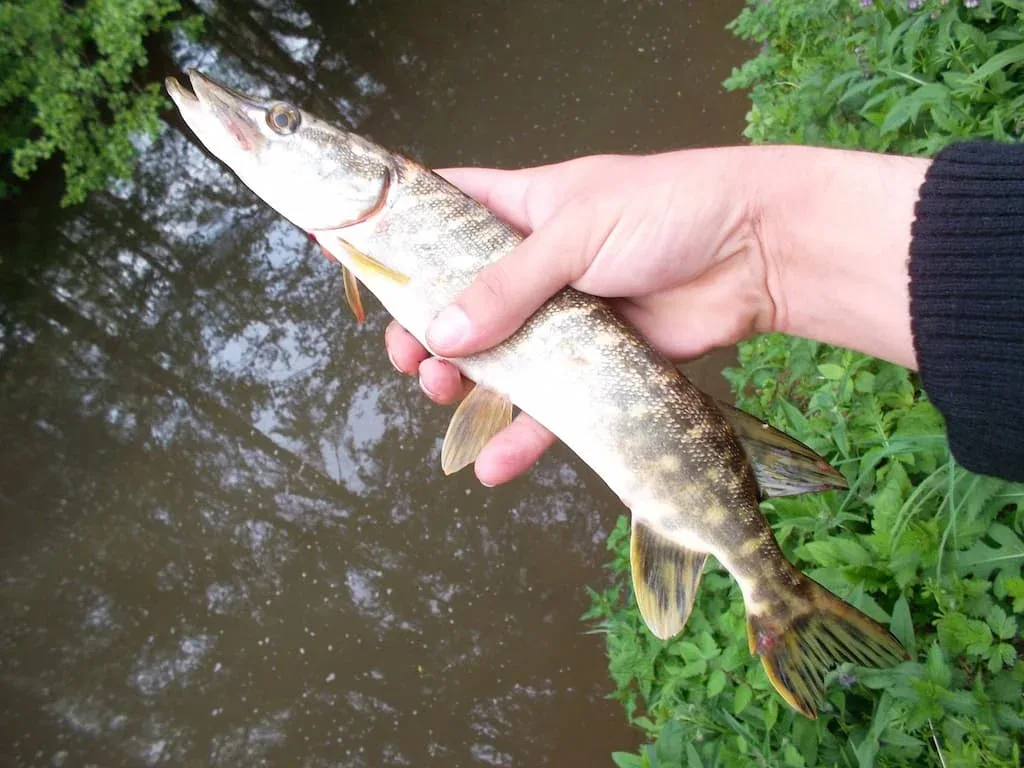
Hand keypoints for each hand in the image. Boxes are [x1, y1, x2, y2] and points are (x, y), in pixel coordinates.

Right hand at [386, 150, 775, 484]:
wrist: (756, 254)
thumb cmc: (669, 211)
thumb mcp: (578, 232)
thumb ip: (510, 285)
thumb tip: (445, 334)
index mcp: (521, 210)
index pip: (441, 213)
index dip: (393, 231)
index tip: (343, 250)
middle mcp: (533, 265)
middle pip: (454, 300)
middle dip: (422, 330)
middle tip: (407, 356)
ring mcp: (562, 318)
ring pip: (493, 359)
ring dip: (460, 383)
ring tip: (441, 394)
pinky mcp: (595, 365)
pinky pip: (548, 406)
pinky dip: (520, 436)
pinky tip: (490, 463)